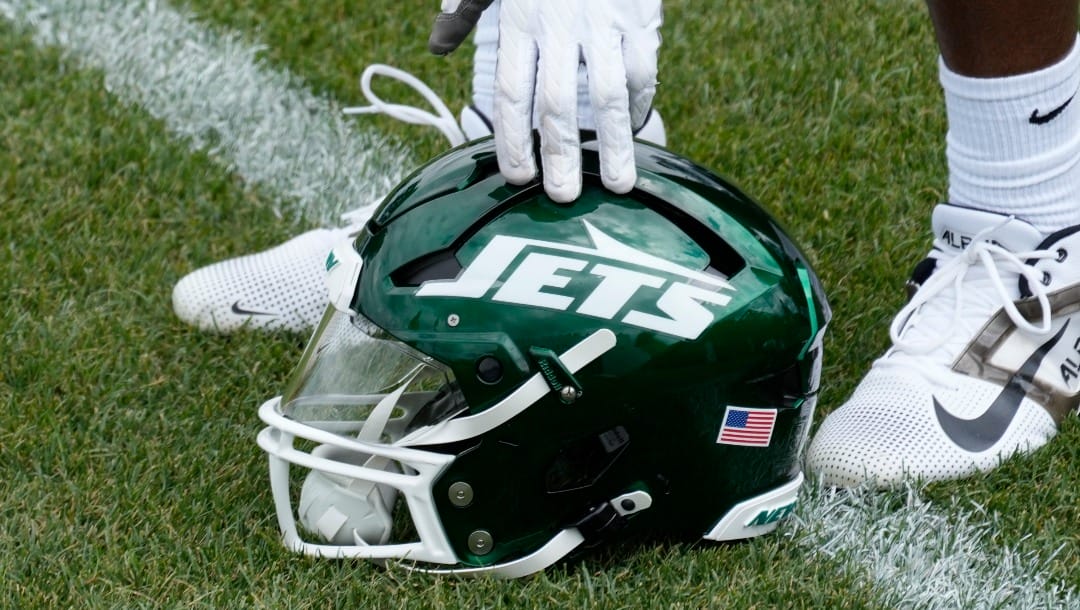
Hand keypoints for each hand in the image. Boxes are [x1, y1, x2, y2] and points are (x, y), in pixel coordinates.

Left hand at [429, 0, 661, 203]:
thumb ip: (465, 10)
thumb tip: (437, 44)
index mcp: (519, 22)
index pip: (509, 94)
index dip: (511, 140)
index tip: (517, 176)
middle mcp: (557, 27)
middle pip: (554, 105)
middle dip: (558, 157)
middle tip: (562, 198)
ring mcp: (600, 24)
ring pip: (604, 95)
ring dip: (611, 145)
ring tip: (616, 184)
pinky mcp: (636, 18)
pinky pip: (640, 69)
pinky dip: (638, 102)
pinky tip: (634, 128)